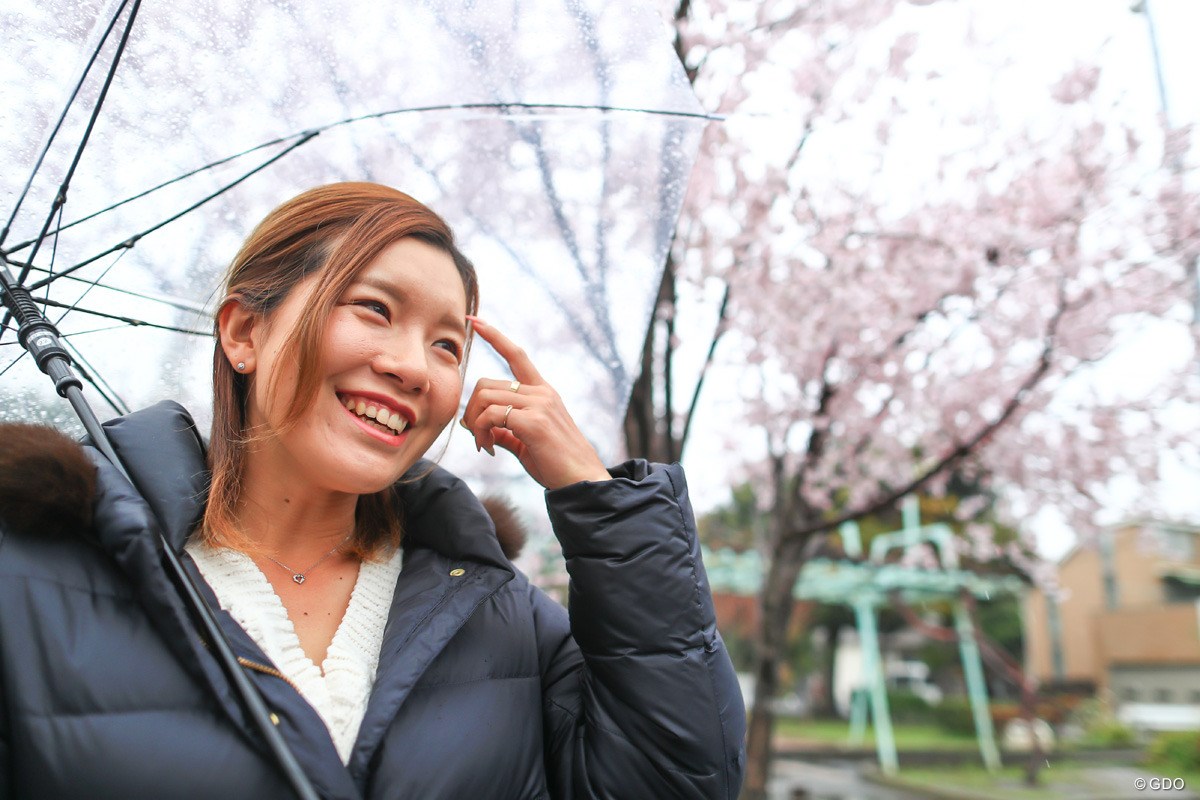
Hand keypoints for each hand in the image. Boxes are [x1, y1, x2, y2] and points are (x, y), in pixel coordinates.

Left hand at [460, 316, 609, 489]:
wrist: (582, 482)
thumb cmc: (557, 464)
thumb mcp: (527, 442)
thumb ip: (506, 431)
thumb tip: (483, 430)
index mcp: (543, 392)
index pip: (516, 354)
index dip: (494, 335)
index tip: (473, 321)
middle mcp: (542, 392)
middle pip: (486, 383)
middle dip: (472, 410)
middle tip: (477, 437)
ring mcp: (539, 404)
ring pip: (485, 397)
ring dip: (475, 424)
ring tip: (484, 445)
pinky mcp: (534, 421)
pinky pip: (491, 415)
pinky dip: (480, 432)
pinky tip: (488, 449)